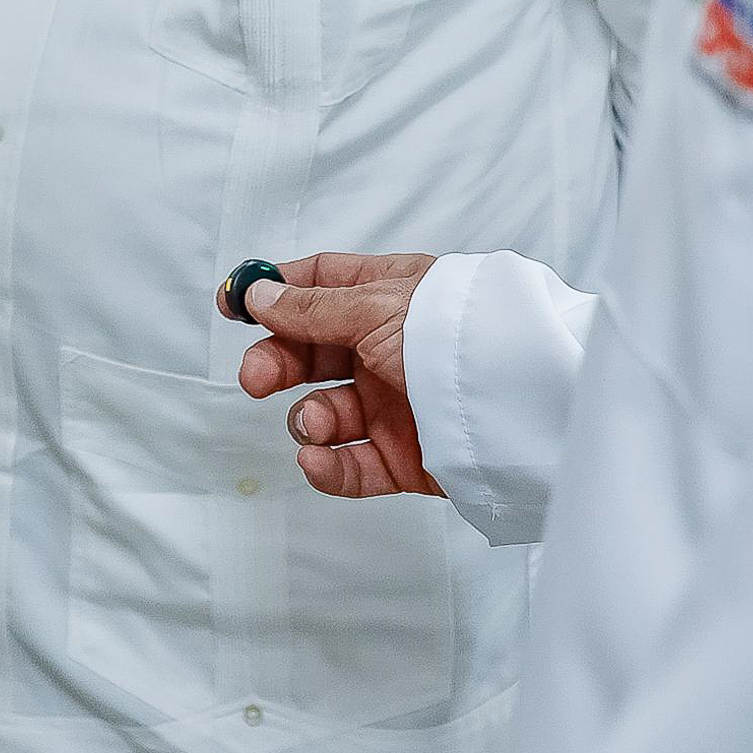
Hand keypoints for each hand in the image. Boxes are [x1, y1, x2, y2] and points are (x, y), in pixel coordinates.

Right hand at [235, 251, 441, 500]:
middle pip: (312, 353)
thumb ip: (312, 308)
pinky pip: (353, 465)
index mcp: (389, 297)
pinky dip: (328, 467)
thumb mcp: (377, 308)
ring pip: (326, 413)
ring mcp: (397, 404)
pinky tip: (316, 460)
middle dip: (276, 364)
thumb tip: (261, 294)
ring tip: (315, 423)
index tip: (232, 304)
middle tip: (254, 377)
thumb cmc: (457, 337)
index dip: (273, 293)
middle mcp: (389, 348)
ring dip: (307, 419)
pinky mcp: (408, 458)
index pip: (319, 286)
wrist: (520, 404)